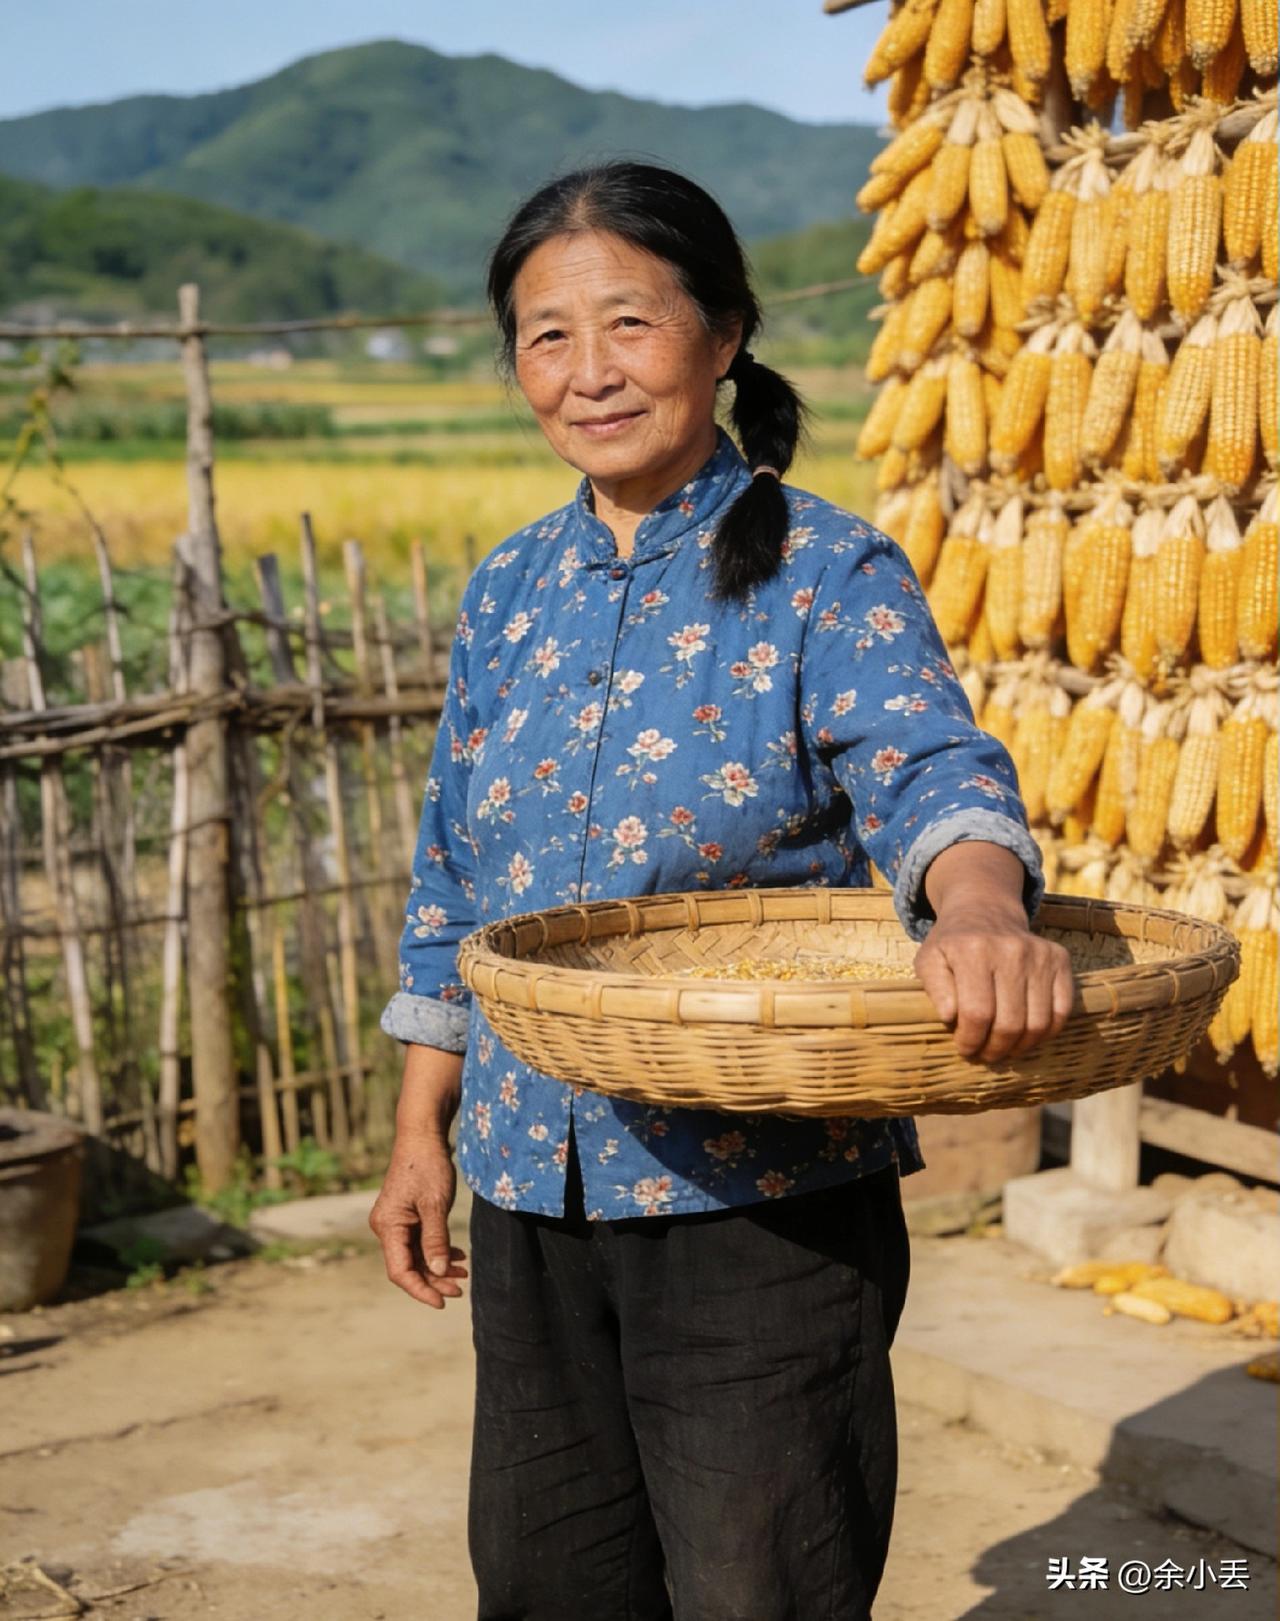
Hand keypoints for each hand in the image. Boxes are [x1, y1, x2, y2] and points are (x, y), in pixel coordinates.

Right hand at [369, 1131, 468, 1308]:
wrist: (422, 1136)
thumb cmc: (428, 1166)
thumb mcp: (435, 1204)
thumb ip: (435, 1239)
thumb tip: (438, 1270)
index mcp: (388, 1226)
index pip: (400, 1271)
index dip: (421, 1289)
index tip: (443, 1301)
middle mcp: (387, 1227)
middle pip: (409, 1266)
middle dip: (434, 1280)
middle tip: (461, 1288)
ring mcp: (396, 1222)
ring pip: (416, 1255)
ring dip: (439, 1266)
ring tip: (464, 1273)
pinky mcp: (406, 1216)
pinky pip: (420, 1242)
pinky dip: (438, 1250)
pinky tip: (458, 1256)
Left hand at [913, 904, 1075, 1062]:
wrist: (985, 910)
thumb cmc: (953, 944)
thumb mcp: (929, 960)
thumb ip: (935, 989)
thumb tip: (950, 1017)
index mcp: (973, 951)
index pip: (977, 1014)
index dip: (970, 1040)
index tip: (965, 1048)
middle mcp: (1011, 950)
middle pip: (1010, 1023)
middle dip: (994, 1049)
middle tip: (984, 1055)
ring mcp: (1039, 954)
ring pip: (1038, 1023)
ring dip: (1020, 1047)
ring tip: (1004, 1049)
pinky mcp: (1060, 959)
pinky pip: (1061, 1010)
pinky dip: (1046, 1033)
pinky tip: (1026, 1037)